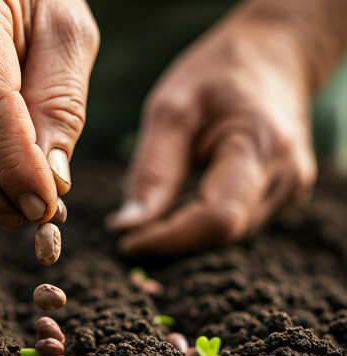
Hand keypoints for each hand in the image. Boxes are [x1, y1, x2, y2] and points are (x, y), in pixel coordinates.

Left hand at [106, 11, 316, 254]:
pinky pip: (233, 226)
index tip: (125, 241)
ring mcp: (288, 190)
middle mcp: (284, 178)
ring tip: (148, 224)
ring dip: (182, 238)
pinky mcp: (280, 196)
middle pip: (221, 235)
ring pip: (226, 238)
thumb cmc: (219, 72)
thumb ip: (152, 170)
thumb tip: (127, 225)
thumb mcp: (172, 108)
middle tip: (128, 235)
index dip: (169, 240)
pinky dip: (198, 228)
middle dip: (170, 243)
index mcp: (261, 146)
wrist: (274, 55)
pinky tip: (176, 215)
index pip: (217, 220)